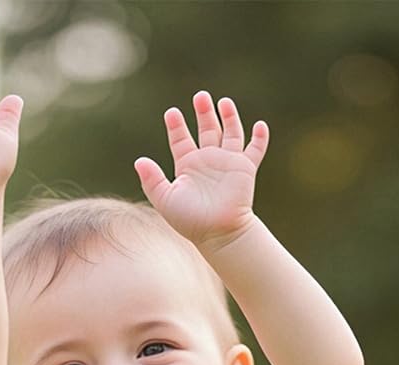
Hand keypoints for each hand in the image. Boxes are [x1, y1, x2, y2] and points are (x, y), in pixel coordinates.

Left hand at [134, 91, 268, 250]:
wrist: (217, 233)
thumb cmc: (190, 220)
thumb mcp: (165, 200)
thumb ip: (151, 180)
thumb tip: (138, 161)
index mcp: (188, 166)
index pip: (181, 140)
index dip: (176, 126)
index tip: (172, 113)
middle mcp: (208, 161)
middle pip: (207, 129)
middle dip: (204, 112)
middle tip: (200, 96)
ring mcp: (227, 163)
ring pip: (230, 133)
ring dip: (229, 117)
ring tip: (224, 102)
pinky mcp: (244, 169)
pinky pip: (255, 150)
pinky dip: (259, 138)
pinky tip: (260, 125)